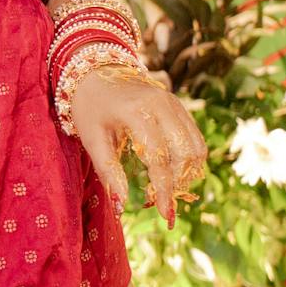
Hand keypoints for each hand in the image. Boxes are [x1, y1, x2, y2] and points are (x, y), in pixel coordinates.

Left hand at [69, 65, 205, 225]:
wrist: (96, 72)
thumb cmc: (90, 108)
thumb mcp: (91, 139)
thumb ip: (108, 171)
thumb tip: (123, 206)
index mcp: (137, 112)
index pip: (159, 159)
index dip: (163, 190)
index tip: (164, 214)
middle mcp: (162, 104)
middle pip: (185, 153)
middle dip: (179, 183)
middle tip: (164, 201)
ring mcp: (174, 102)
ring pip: (196, 146)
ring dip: (188, 172)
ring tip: (168, 188)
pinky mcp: (179, 105)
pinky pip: (194, 136)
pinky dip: (190, 158)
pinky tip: (174, 172)